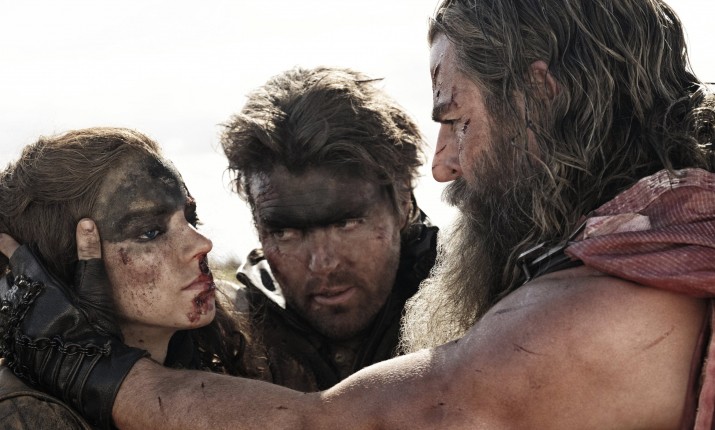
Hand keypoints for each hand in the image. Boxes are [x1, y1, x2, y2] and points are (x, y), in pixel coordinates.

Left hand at [0, 219, 146, 429]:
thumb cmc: (95, 325)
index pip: (17, 257)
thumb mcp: (95, 289)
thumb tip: (86, 222)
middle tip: (9, 268)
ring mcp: (13, 325)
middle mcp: (20, 303)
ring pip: (2, 302)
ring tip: (15, 293)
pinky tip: (16, 318)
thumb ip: (88, 254)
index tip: (1, 236)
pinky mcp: (12, 343)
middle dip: (6, 272)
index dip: (7, 244)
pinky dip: (7, 316)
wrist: (89, 368)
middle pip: (4, 280)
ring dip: (6, 295)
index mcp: (39, 285)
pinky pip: (3, 325)